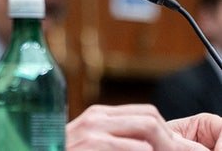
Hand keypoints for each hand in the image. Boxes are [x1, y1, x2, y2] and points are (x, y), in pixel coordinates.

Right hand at [67, 104, 217, 149]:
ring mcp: (92, 128)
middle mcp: (96, 116)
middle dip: (169, 140)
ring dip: (163, 147)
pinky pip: (131, 146)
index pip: (148, 113)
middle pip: (151, 117)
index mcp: (99, 115)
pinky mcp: (90, 143)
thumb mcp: (93, 146)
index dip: (166, 133)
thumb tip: (150, 148)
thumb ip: (116, 142)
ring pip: (146, 126)